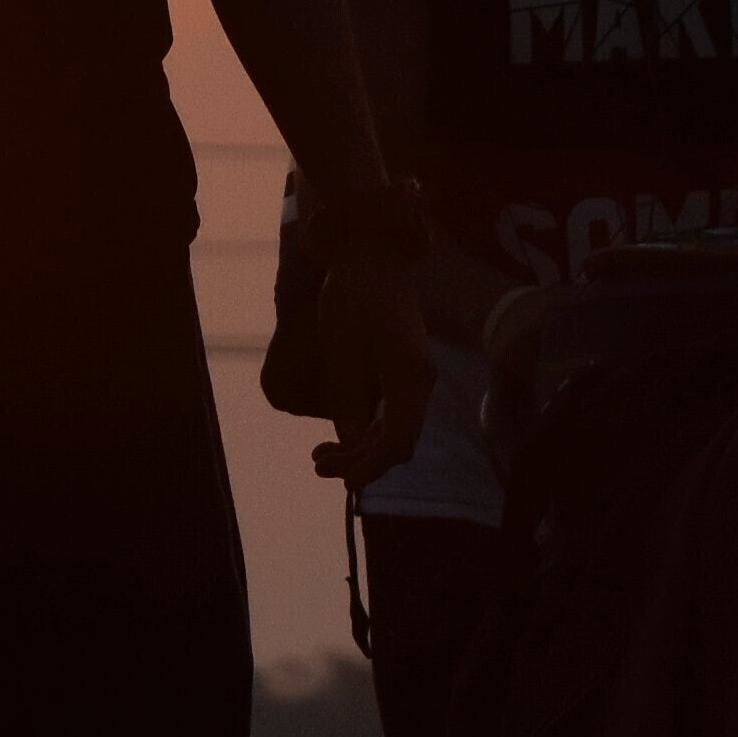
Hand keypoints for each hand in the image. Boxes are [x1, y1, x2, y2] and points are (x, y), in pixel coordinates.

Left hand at [319, 228, 430, 481]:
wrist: (373, 256)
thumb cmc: (354, 296)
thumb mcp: (342, 349)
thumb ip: (348, 399)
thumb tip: (352, 444)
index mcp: (410, 376)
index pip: (399, 440)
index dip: (372, 466)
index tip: (344, 480)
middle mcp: (419, 383)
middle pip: (398, 441)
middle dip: (360, 462)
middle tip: (318, 465)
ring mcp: (413, 379)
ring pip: (394, 431)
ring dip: (361, 450)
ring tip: (320, 458)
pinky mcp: (403, 374)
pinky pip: (390, 414)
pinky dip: (367, 431)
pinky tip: (339, 439)